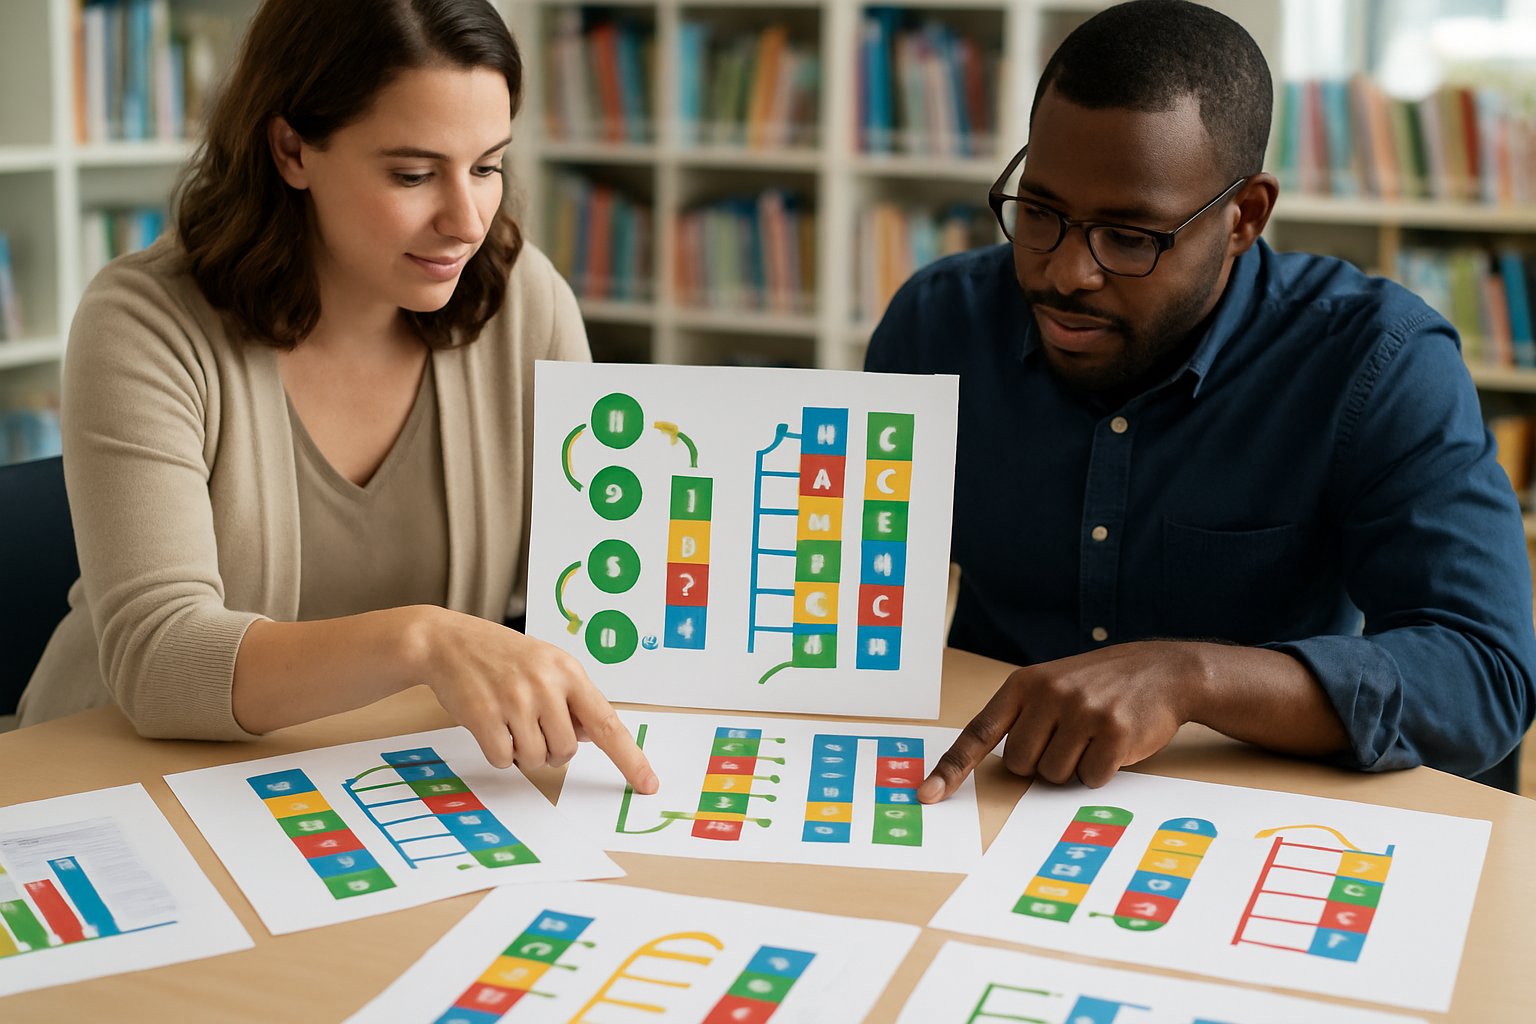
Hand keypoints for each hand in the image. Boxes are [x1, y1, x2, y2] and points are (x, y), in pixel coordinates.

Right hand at [414, 607, 657, 792]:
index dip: (630, 758)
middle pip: (566, 752)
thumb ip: (572, 700)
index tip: (648, 783)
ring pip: (535, 759)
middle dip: (550, 750)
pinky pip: (504, 760)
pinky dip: (498, 752)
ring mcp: (515, 700)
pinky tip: (489, 724)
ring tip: (507, 719)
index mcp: (569, 672)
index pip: (608, 723)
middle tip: (530, 724)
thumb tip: (593, 735)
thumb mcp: (547, 665)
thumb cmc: (502, 656)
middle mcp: (546, 685)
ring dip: (522, 751)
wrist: (448, 641)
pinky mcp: (485, 716)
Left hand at [919, 641, 1203, 801]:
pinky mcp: (1114, 732)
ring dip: (1073, 767)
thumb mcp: (1053, 684)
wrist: (1163, 671)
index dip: (951, 768)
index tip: (927, 795)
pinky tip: (1114, 744)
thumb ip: (1024, 716)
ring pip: (1054, 775)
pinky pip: (1089, 779)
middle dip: (1042, 762)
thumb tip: (1003, 765)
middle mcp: (1049, 695)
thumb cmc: (1099, 685)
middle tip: (1069, 737)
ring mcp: (1082, 712)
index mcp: (1025, 685)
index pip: (978, 732)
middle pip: (1019, 764)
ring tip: (1093, 736)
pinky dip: (1101, 771)